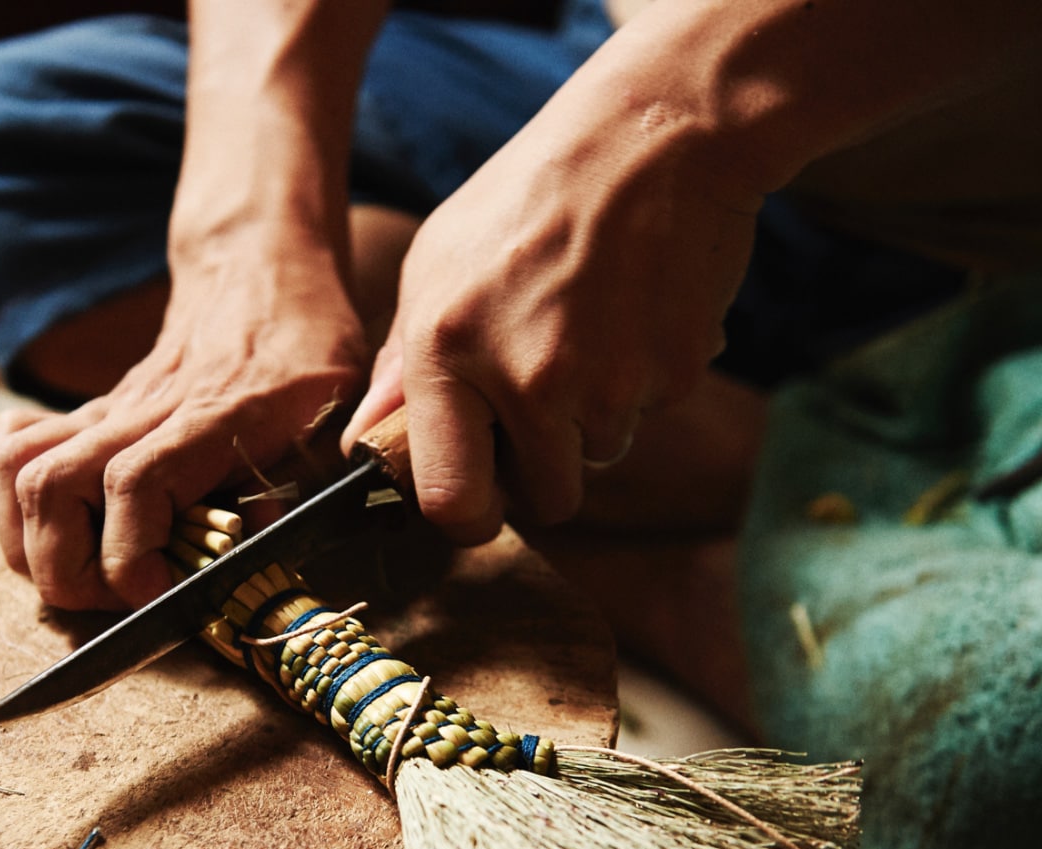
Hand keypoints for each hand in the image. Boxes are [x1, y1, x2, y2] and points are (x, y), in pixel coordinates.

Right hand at [0, 233, 365, 610]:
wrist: (259, 274)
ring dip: (23, 540)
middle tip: (111, 598)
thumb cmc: (305, 355)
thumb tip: (251, 548)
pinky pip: (9, 447)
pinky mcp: (85, 417)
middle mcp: (141, 414)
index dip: (131, 553)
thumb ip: (308, 482)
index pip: (135, 483)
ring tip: (74, 573)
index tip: (153, 592)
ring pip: (13, 469)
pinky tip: (38, 521)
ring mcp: (103, 413)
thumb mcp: (335, 414)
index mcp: (211, 418)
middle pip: (50, 487)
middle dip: (64, 568)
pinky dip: (0, 491)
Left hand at [343, 75, 761, 544]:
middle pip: (547, 499)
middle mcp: (527, 381)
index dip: (468, 515)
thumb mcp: (438, 261)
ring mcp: (608, 384)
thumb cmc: (531, 195)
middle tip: (542, 406)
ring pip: (602, 455)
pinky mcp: (675, 375)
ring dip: (594, 418)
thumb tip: (366, 436)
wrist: (655, 139)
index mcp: (449, 351)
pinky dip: (642, 379)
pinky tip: (631, 312)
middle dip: (545, 471)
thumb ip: (405, 359)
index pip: (451, 500)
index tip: (477, 501)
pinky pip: (650, 411)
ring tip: (587, 331)